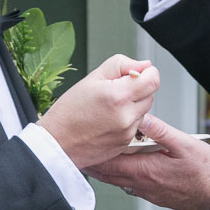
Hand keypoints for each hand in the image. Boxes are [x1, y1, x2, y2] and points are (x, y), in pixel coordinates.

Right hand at [38, 54, 159, 169]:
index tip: (137, 73)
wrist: (56, 144)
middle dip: (138, 88)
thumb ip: (122, 65)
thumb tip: (144, 65)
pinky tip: (107, 120)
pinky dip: (126, 120)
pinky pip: (135, 126)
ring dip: (133, 105)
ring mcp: (127, 133)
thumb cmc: (68, 111)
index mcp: (119, 96)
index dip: (147, 73)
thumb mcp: (92, 77)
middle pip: (150, 94)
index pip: (154, 80)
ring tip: (108, 107)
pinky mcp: (125, 144)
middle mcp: (126, 116)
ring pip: (143, 111)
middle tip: (115, 90)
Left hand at [84, 114, 209, 209]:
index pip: (111, 163)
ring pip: (120, 181)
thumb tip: (141, 117)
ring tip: (101, 157)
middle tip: (84, 152)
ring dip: (109, 170)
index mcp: (145, 170)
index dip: (95, 155)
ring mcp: (149, 192)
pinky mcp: (156, 196)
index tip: (84, 146)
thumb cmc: (205, 170)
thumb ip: (160, 130)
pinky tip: (127, 167)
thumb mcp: (184, 143)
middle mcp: (143, 184)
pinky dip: (123, 176)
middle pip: (110, 175)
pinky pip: (132, 186)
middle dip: (96, 164)